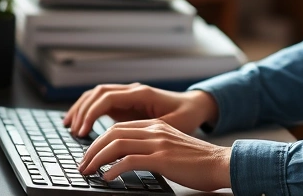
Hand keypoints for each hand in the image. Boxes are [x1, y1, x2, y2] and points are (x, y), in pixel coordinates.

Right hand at [63, 83, 217, 136]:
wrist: (194, 107)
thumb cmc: (186, 116)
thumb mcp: (173, 125)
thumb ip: (152, 129)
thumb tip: (131, 139)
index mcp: (142, 93)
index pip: (108, 97)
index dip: (91, 113)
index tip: (81, 130)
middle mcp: (132, 91)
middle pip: (98, 93)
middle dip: (82, 110)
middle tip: (72, 130)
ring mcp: (128, 95)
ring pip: (97, 95)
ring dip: (81, 108)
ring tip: (69, 126)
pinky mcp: (126, 103)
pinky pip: (102, 103)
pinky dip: (89, 110)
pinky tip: (80, 123)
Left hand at [77, 119, 230, 191]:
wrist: (220, 163)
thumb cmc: (197, 160)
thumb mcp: (171, 145)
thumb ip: (152, 145)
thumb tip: (129, 157)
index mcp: (156, 125)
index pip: (119, 127)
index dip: (99, 140)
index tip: (89, 154)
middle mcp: (154, 130)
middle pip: (113, 133)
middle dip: (92, 149)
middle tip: (83, 164)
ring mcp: (158, 143)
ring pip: (117, 145)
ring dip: (97, 158)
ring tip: (88, 171)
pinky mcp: (162, 159)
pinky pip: (130, 161)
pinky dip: (113, 169)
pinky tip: (107, 178)